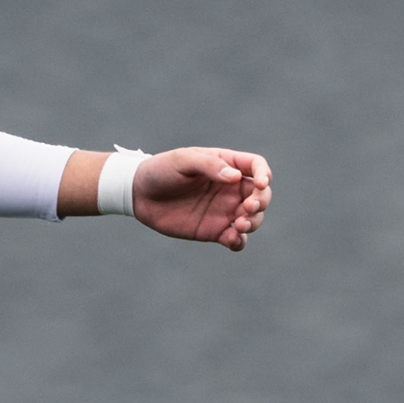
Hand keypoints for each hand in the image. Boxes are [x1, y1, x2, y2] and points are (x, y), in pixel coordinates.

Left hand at [131, 148, 269, 250]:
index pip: (257, 166)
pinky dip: (240, 241)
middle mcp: (230, 188)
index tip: (261, 184)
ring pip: (253, 218)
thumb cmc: (160, 171)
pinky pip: (236, 239)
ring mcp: (224, 210)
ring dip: (253, 223)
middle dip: (261, 202)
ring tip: (238, 224)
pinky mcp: (215, 231)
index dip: (265, 174)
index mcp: (226, 165)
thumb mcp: (182, 161)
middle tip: (247, 208)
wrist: (139, 194)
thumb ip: (209, 166)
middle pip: (261, 195)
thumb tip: (235, 177)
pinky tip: (232, 239)